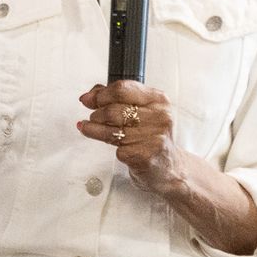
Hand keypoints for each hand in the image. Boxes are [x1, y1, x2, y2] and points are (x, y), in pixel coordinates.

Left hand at [77, 81, 185, 196]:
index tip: (90, 100)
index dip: (100, 95)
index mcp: (158, 100)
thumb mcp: (140, 110)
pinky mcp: (145, 155)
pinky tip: (113, 146)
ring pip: (111, 129)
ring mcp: (153, 137)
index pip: (122, 89)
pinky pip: (116, 148)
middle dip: (96, 114)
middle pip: (113, 110)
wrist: (168, 166)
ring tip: (89, 129)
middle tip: (93, 118)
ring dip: (94, 129)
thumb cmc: (151, 135)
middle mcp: (159, 117)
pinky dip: (109, 146)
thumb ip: (115, 98)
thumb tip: (88, 96)